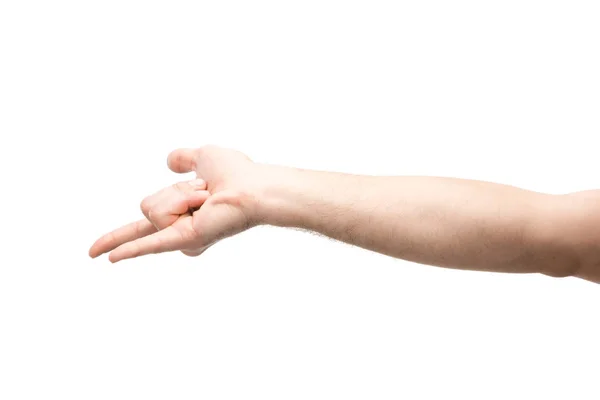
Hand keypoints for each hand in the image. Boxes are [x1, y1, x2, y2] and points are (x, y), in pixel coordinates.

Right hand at [89, 145, 266, 262]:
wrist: (255, 187)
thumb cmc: (238, 174)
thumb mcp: (205, 156)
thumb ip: (185, 158)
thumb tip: (169, 162)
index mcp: (181, 216)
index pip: (143, 221)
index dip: (117, 237)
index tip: (97, 253)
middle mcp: (179, 233)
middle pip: (147, 205)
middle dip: (173, 190)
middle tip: (205, 192)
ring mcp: (182, 239)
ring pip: (153, 209)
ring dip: (180, 195)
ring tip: (208, 199)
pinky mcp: (187, 240)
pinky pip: (151, 243)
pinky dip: (131, 251)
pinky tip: (110, 259)